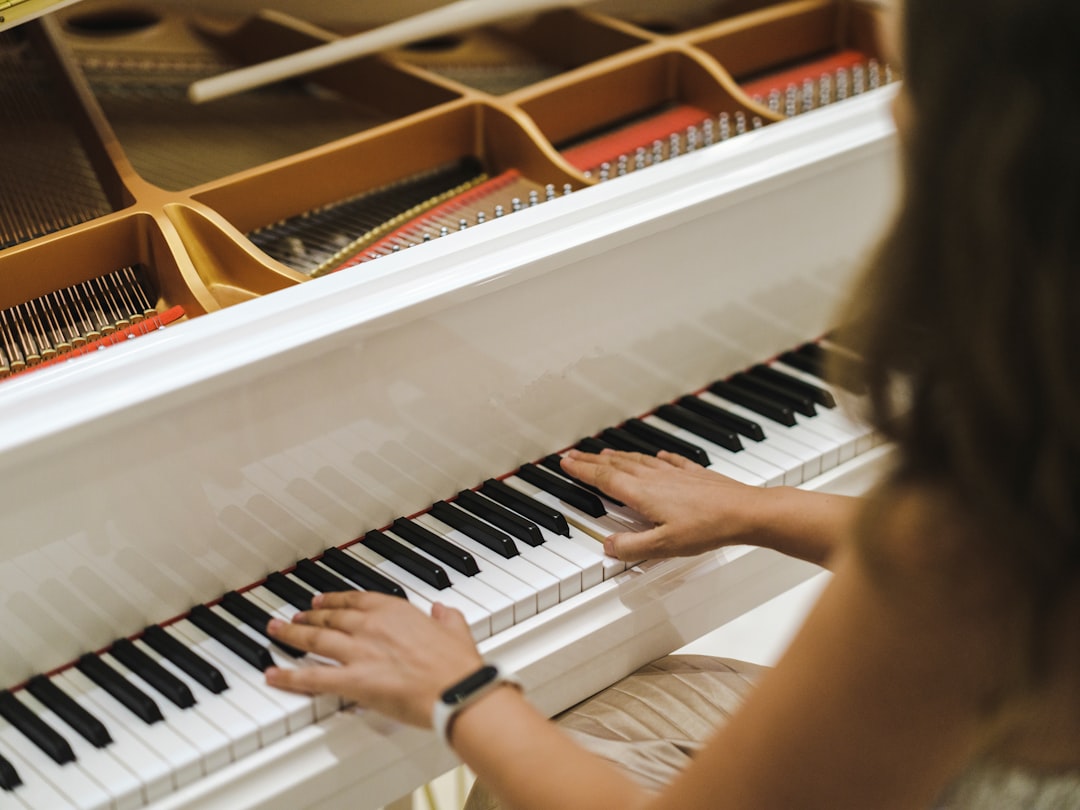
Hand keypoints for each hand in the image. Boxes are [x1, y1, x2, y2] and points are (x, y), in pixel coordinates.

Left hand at [265, 591, 483, 728]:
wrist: (455, 690)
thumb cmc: (457, 665)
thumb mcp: (456, 630)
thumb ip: (446, 617)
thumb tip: (443, 610)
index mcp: (396, 611)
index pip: (356, 599)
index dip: (335, 599)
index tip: (323, 600)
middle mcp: (372, 626)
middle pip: (330, 617)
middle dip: (308, 616)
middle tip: (294, 616)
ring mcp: (359, 652)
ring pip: (315, 639)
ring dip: (292, 635)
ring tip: (277, 631)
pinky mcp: (352, 680)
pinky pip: (312, 677)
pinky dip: (288, 676)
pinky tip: (273, 675)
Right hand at [560, 449, 767, 560]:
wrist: (745, 511)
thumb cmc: (708, 527)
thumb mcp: (665, 546)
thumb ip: (633, 547)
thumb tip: (608, 546)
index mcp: (643, 494)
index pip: (604, 479)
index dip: (582, 471)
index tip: (565, 463)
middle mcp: (655, 478)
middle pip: (616, 465)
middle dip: (592, 460)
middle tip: (574, 454)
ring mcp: (675, 474)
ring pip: (639, 460)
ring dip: (619, 456)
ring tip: (605, 453)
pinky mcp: (694, 473)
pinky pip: (671, 461)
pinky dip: (659, 457)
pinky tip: (659, 455)